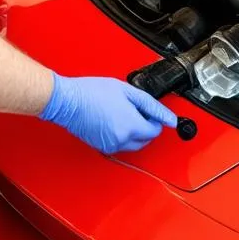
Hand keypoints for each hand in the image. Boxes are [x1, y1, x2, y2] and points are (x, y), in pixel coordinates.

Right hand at [38, 73, 176, 154]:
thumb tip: (169, 118)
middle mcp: (122, 140)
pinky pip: (120, 144)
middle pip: (146, 140)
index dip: (156, 120)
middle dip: (146, 126)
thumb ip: (152, 105)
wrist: (69, 101)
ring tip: (123, 112)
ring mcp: (111, 146)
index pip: (155, 131)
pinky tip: (114, 119)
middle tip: (137, 110)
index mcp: (131, 126)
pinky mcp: (102, 147)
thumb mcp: (128, 91)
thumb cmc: (94, 92)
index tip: (151, 112)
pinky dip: (122, 135)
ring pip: (133, 144)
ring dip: (135, 132)